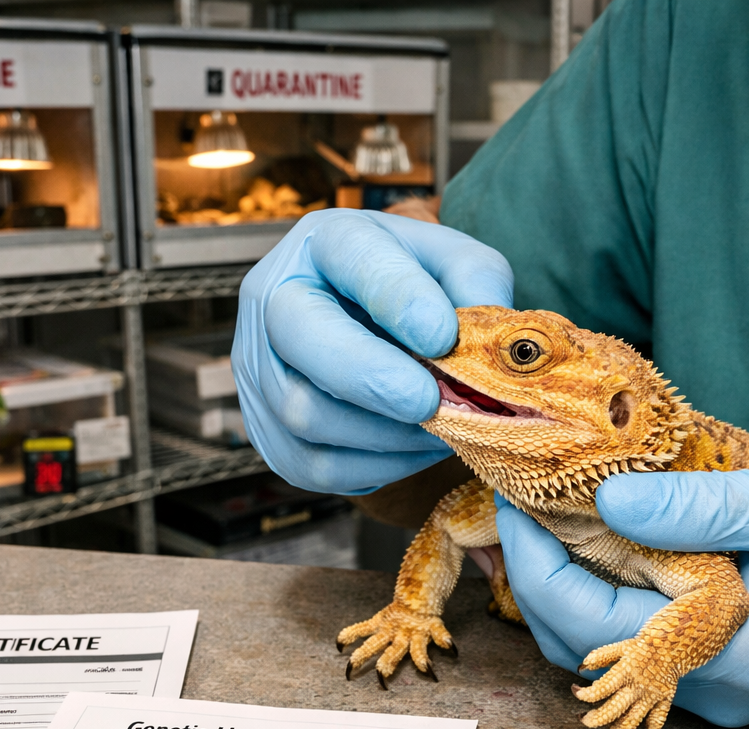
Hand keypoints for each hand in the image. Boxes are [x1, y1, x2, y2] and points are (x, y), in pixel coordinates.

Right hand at [232, 209, 513, 494]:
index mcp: (325, 242)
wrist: (365, 325)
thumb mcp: (451, 263)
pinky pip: (315, 465)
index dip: (398, 299)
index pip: (353, 257)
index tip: (442, 335)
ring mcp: (258, 368)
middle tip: (430, 400)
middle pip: (302, 338)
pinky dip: (375, 466)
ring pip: (305, 413)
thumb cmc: (411, 290)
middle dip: (372, 377)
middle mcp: (274, 299)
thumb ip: (477, 281)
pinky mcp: (266, 430)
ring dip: (384, 432)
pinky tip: (415, 448)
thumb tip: (490, 338)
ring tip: (438, 426)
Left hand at [494, 462, 748, 727]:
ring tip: (549, 518)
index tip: (512, 503)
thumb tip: (605, 501)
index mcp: (726, 655)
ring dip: (565, 587)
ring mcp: (715, 687)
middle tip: (520, 503)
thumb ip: (695, 508)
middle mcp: (711, 689)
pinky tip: (599, 546)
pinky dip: (605, 597)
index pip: (589, 623)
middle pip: (581, 646)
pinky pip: (637, 642)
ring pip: (602, 649)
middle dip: (536, 576)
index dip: (536, 564)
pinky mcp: (721, 670)